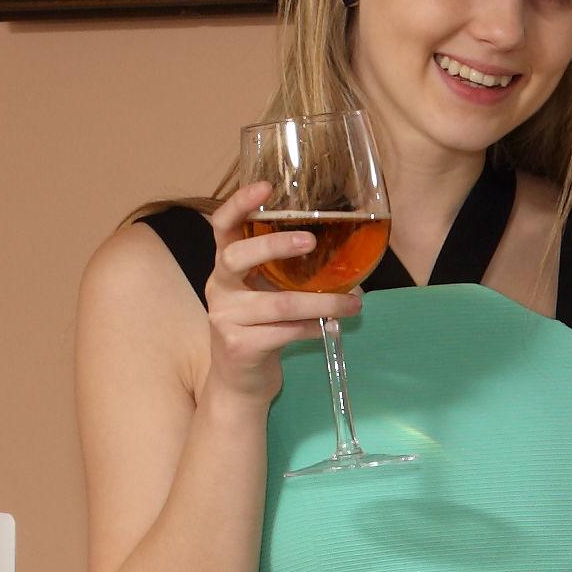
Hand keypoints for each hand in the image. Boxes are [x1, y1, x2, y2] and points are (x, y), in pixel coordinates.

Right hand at [198, 181, 352, 407]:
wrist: (240, 384)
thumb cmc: (260, 330)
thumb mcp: (265, 294)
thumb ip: (285, 273)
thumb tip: (345, 255)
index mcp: (225, 267)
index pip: (223, 227)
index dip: (240, 204)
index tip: (266, 186)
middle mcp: (218, 287)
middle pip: (237, 256)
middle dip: (275, 245)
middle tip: (310, 241)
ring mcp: (224, 318)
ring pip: (277, 303)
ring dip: (320, 303)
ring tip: (352, 303)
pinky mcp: (239, 347)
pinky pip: (283, 332)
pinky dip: (310, 329)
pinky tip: (326, 330)